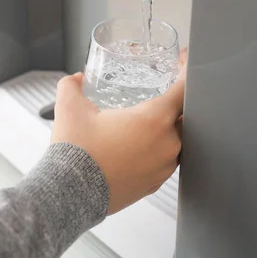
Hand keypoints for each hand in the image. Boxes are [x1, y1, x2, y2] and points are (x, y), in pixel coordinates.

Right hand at [51, 51, 186, 214]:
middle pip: (183, 116)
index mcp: (154, 119)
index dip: (187, 71)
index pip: (185, 89)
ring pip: (174, 141)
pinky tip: (133, 149)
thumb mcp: (69, 108)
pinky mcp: (155, 184)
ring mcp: (163, 167)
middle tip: (156, 95)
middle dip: (172, 104)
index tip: (182, 63)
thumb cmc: (76, 152)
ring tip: (139, 126)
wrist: (71, 194)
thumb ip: (72, 85)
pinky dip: (153, 152)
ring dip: (162, 131)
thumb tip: (75, 79)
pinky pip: (163, 162)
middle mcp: (167, 144)